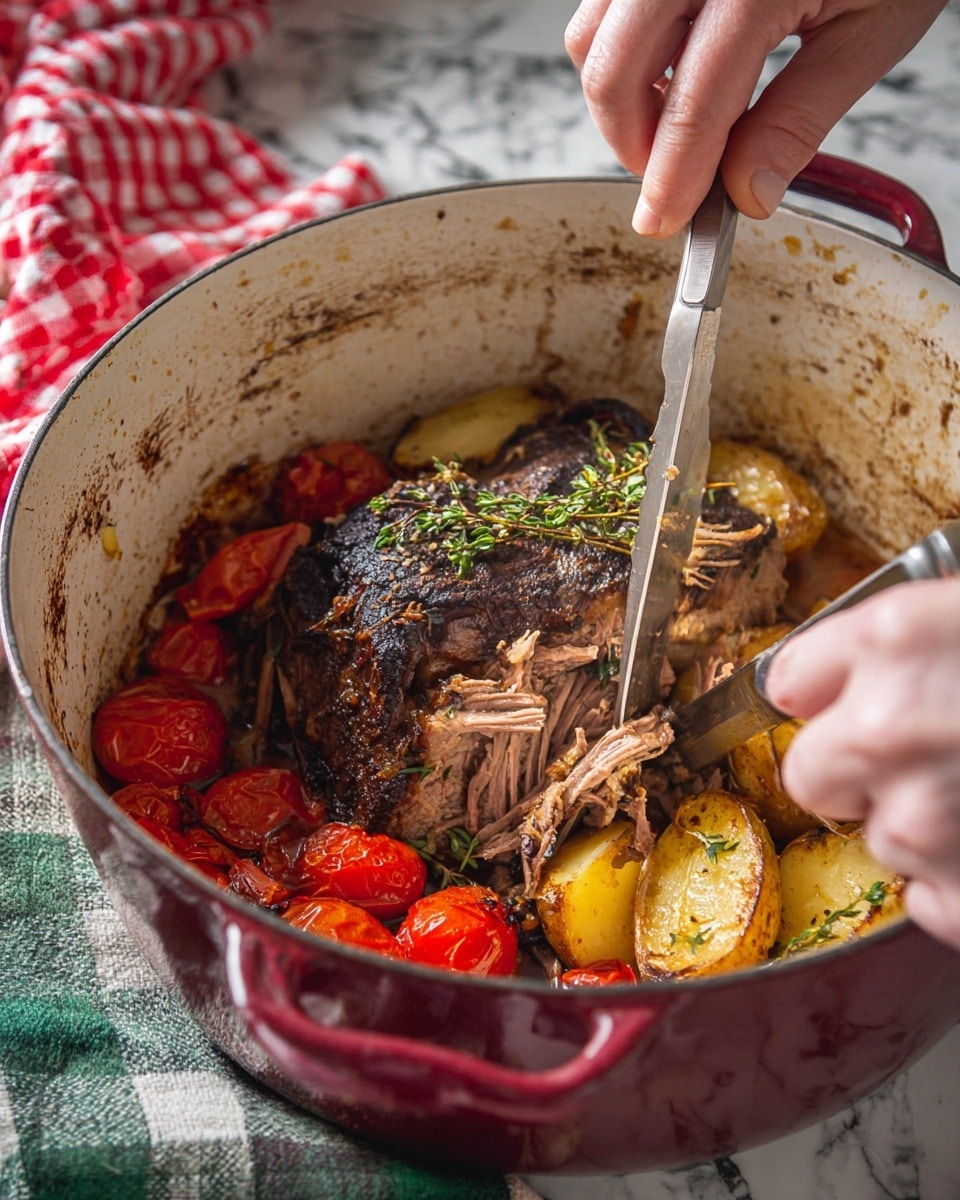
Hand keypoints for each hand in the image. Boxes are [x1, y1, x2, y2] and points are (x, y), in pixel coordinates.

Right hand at [565, 0, 946, 238]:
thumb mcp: (870, 32)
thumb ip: (801, 117)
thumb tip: (748, 190)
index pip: (691, 107)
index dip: (672, 178)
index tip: (664, 220)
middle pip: (614, 73)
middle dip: (634, 145)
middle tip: (669, 181)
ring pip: (592, 40)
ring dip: (620, 100)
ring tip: (672, 124)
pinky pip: (601, 10)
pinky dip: (619, 54)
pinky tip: (667, 74)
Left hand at [764, 578, 959, 951]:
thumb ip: (893, 647)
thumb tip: (828, 678)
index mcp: (891, 639)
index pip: (789, 682)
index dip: (824, 697)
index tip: (845, 704)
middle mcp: (882, 728)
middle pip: (812, 775)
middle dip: (856, 773)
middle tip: (928, 759)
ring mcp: (918, 820)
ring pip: (881, 838)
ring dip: (925, 828)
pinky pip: (927, 900)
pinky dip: (956, 886)